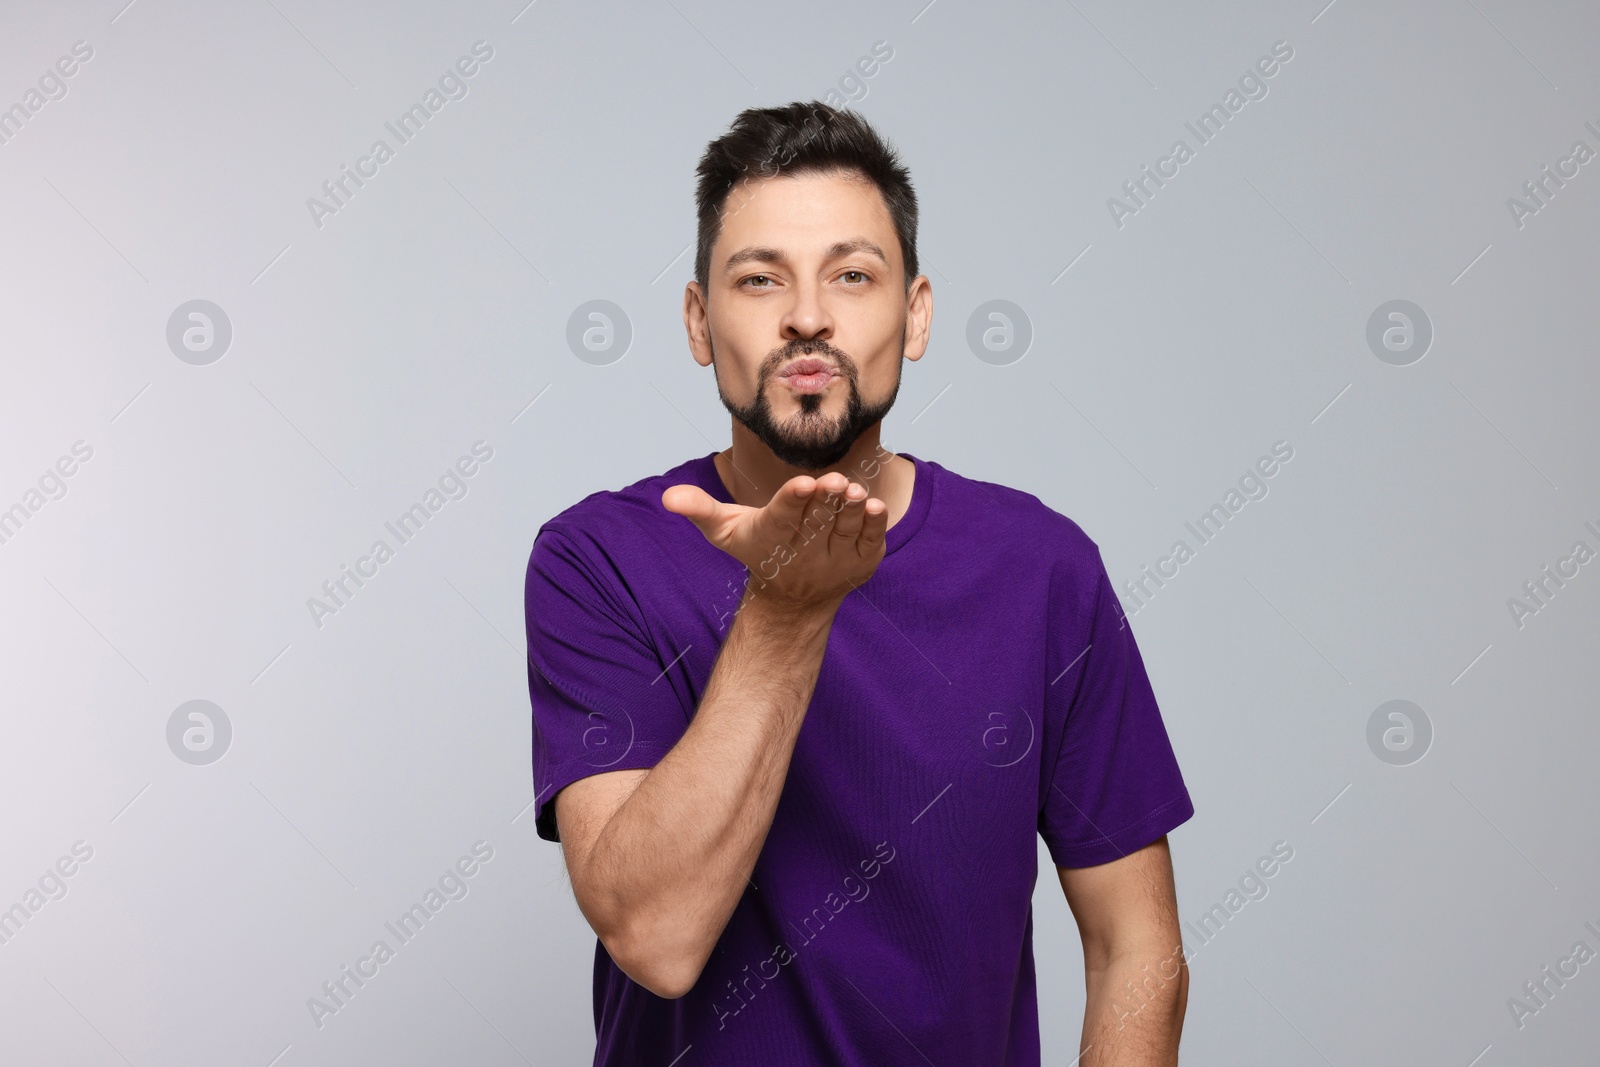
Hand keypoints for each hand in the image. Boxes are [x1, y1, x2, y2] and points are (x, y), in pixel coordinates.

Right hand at [662, 470, 888, 612]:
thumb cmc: (759, 550)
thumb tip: (668, 496)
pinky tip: (875, 507)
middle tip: (835, 481)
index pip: (783, 517)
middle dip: (826, 501)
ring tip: (855, 491)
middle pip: (816, 521)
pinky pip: (869, 542)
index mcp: (772, 537)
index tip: (804, 484)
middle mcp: (804, 551)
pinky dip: (874, 527)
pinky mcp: (861, 561)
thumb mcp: (727, 532)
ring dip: (851, 511)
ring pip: (844, 530)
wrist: (794, 599)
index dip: (793, 501)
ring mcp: (835, 558)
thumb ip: (701, 510)